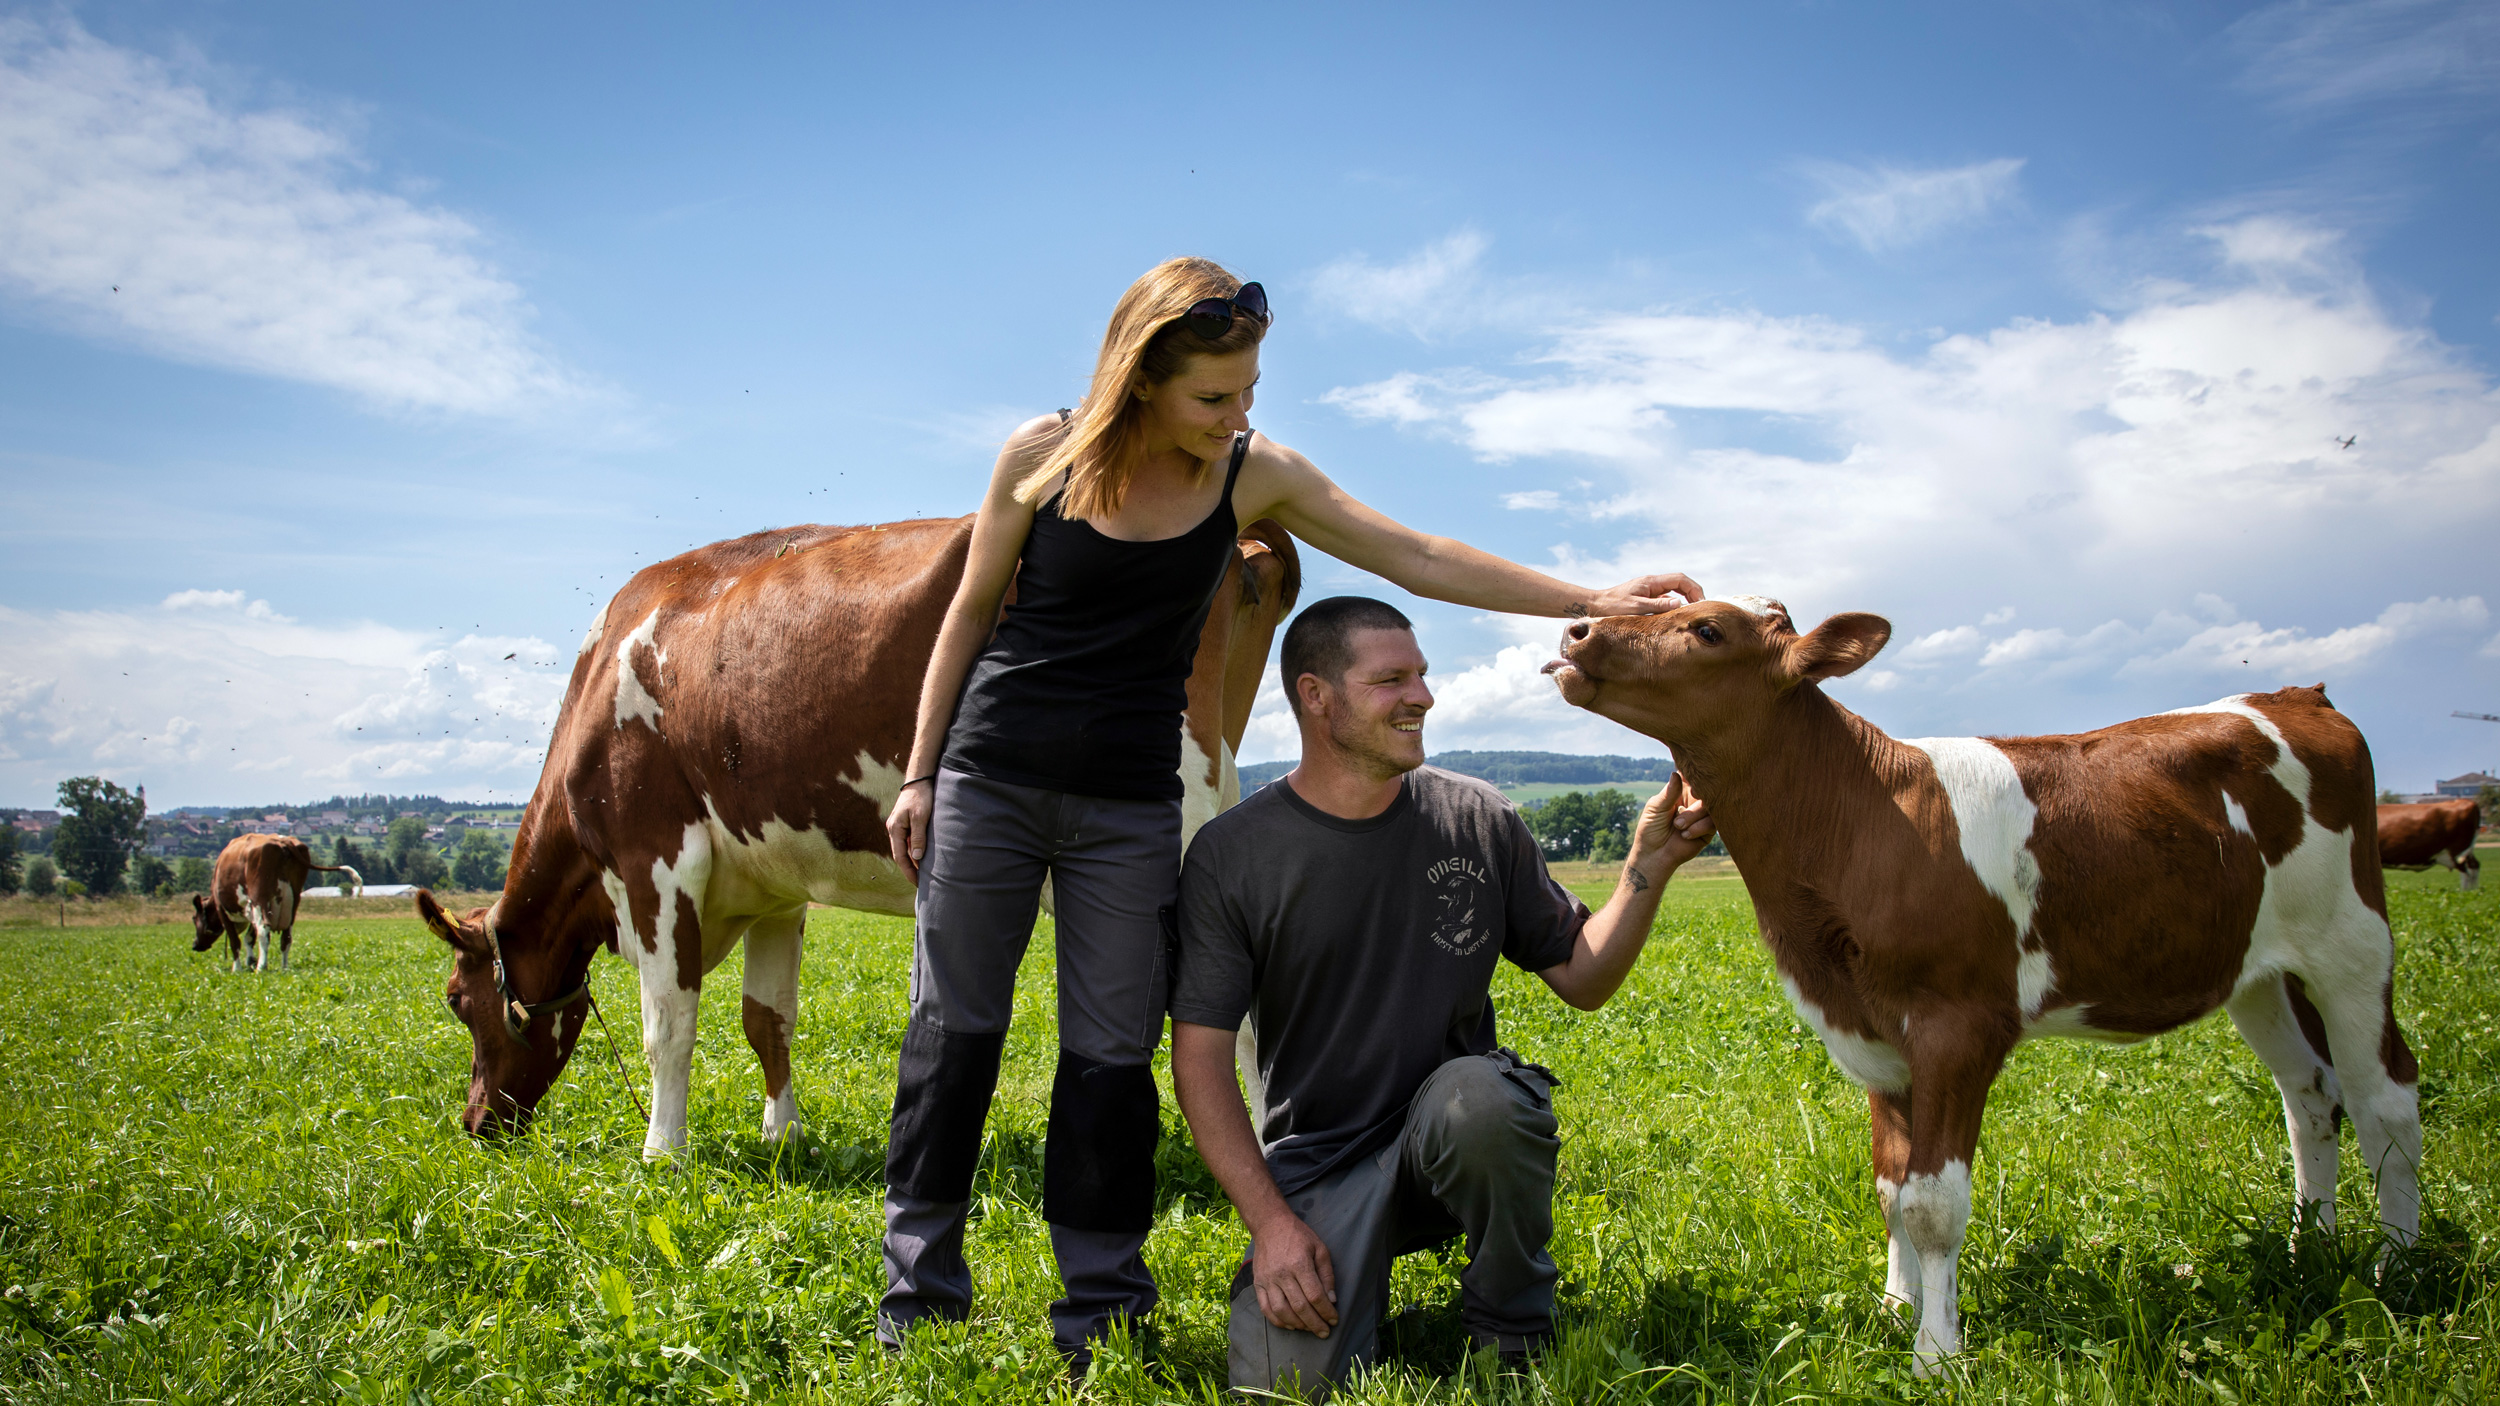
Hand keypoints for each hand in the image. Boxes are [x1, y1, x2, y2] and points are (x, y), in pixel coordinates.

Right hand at [885, 779, 934, 881]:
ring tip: (923, 875)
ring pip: (904, 849)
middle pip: (900, 855)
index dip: (908, 872)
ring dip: (912, 862)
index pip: (900, 857)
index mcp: (895, 829)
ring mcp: (899, 827)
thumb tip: (916, 857)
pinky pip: (908, 842)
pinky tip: (923, 858)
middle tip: (920, 884)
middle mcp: (894, 830)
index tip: (917, 883)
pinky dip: (915, 852)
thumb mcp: (920, 817)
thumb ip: (918, 837)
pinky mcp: (905, 824)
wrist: (920, 780)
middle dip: (909, 870)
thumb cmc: (920, 797)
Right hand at [1250, 1212, 1338, 1336]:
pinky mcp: (1258, 1283)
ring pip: (1281, 1311)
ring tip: (1309, 1329)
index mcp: (1299, 1264)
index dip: (1326, 1312)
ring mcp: (1267, 1280)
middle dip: (1315, 1324)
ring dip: (1298, 1325)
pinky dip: (1278, 1321)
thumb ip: (1327, 1275)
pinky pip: (1266, 1309)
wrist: (1270, 1225)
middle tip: (1324, 1332)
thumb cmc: (1298, 1236)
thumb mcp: (1320, 1249)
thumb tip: (1331, 1300)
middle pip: (1299, 1307)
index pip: (1315, 1296)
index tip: (1334, 1320)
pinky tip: (1290, 1325)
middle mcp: (1281, 1274)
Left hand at [1582, 572, 1702, 616]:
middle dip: (1693, 593)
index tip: (1702, 602)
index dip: (1694, 589)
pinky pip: (1665, 599)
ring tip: (1692, 613)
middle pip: (1680, 583)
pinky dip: (1674, 605)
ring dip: (1685, 599)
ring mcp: (1650, 590)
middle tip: (1701, 608)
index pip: (1680, 579)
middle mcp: (1653, 583)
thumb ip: (1657, 605)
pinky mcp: (1646, 597)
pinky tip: (1676, 617)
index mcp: (1652, 582)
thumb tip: (1679, 603)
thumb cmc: (1613, 606)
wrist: (1595, 605)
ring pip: (1674, 591)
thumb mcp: (1636, 607)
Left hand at [1627, 772, 1713, 877]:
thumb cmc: (1650, 829)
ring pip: (1710, 806)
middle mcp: (1693, 801)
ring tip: (1677, 826)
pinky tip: (1685, 835)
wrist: (1655, 856)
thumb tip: (1676, 773)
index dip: (1694, 777)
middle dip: (1694, 800)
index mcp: (1679, 791)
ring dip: (1693, 816)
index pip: (1691, 777)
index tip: (1688, 785)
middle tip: (1680, 809)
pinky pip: (1713, 823)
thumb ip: (1669, 793)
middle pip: (1705, 790)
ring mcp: (1702, 815)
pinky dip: (1698, 828)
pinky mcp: (1708, 830)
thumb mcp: (1656, 808)